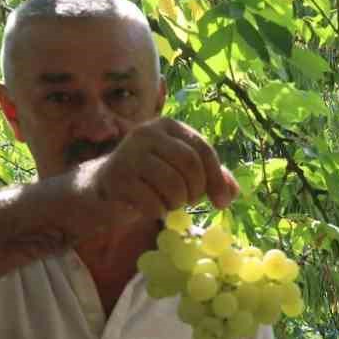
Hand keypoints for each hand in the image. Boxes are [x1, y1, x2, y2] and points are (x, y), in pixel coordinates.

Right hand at [69, 117, 239, 220]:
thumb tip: (233, 193)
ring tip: (169, 203)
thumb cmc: (151, 178)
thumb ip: (211, 177)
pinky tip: (152, 208)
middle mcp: (147, 133)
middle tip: (190, 202)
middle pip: (190, 164)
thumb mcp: (182, 171)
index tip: (223, 203)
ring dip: (177, 203)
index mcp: (168, 126)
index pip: (202, 149)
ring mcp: (129, 154)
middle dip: (196, 191)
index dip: (217, 178)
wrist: (105, 187)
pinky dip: (159, 212)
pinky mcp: (116, 178)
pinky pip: (152, 202)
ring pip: (173, 185)